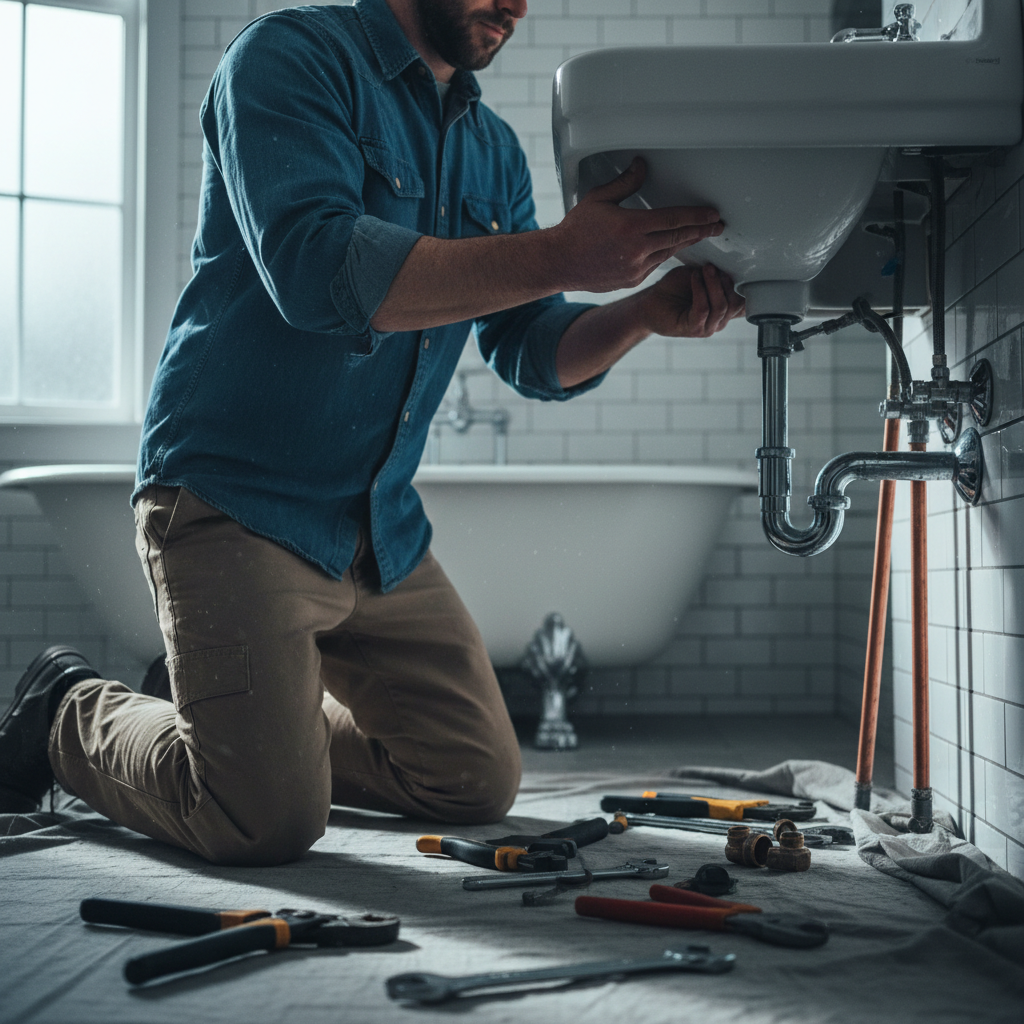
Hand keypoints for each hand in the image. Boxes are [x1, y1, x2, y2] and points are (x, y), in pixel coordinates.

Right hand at [549, 157, 723, 292]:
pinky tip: (671, 248)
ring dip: (685, 242)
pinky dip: (664, 255)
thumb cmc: (575, 231)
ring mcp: (635, 268)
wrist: (559, 263)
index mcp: (631, 227)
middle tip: (718, 227)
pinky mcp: (631, 280)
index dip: (697, 216)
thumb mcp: (599, 199)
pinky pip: (655, 265)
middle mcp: (637, 250)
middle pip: (678, 237)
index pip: (674, 219)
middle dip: (701, 231)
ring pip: (668, 253)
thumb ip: (625, 183)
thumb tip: (641, 166)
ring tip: (699, 235)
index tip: (713, 214)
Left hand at [636, 264, 744, 337]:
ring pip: (721, 306)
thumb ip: (717, 273)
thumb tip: (732, 265)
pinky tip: (694, 278)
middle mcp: (720, 320)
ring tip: (704, 270)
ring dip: (713, 285)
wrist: (651, 303)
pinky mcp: (693, 329)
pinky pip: (703, 309)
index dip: (749, 288)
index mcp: (725, 309)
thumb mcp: (700, 274)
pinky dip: (700, 291)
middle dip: (726, 282)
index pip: (745, 302)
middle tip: (713, 267)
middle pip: (735, 303)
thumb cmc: (675, 288)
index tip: (744, 269)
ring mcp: (708, 327)